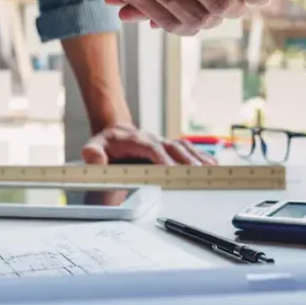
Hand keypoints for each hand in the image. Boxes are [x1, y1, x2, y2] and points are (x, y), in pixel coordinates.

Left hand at [81, 123, 216, 165]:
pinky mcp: (169, 147)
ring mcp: (162, 141)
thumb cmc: (106, 143)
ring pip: (183, 147)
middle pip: (172, 147)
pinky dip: (200, 156)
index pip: (151, 148)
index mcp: (135, 140)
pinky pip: (187, 149)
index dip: (162, 158)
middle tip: (198, 173)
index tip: (172, 169)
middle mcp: (152, 139)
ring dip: (197, 158)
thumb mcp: (93, 146)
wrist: (114, 131)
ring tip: (211, 169)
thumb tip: (94, 156)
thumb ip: (93, 153)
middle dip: (186, 160)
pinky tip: (213, 164)